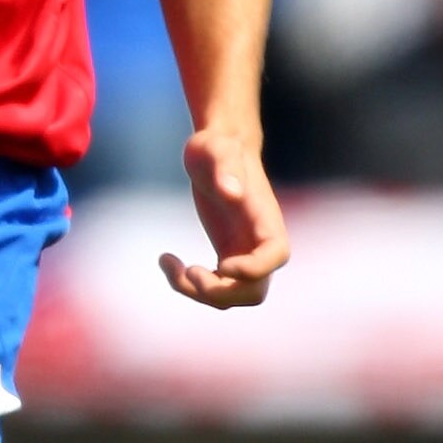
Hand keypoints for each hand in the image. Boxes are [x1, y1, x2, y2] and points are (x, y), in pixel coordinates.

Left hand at [161, 128, 288, 310]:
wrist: (216, 150)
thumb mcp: (216, 149)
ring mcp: (244, 253)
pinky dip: (187, 284)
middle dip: (221, 293)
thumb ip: (226, 166)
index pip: (276, 255)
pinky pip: (214, 287)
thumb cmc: (218, 146)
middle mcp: (259, 242)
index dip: (254, 269)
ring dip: (199, 293)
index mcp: (266, 218)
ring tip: (170, 264)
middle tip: (190, 272)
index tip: (222, 265)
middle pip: (254, 291)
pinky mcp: (226, 257)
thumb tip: (232, 191)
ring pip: (232, 296)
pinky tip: (165, 260)